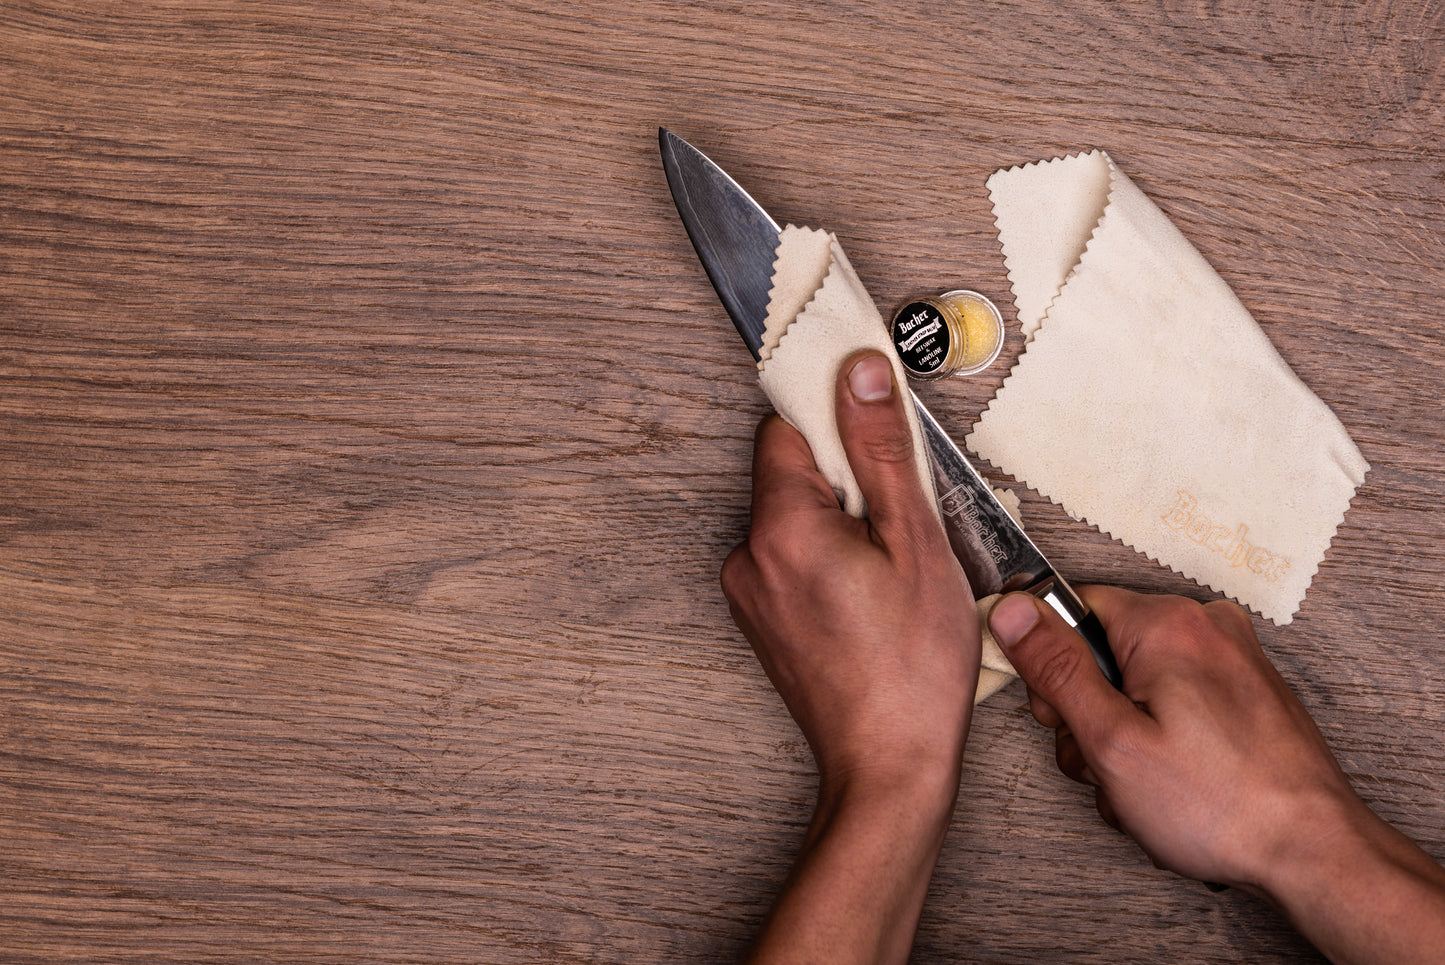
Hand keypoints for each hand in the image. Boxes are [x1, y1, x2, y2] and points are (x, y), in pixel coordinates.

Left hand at [723, 352, 979, 963]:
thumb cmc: (910, 669)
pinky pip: (790, 554)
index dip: (838, 424)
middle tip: (898, 526)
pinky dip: (828, 556)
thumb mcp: (915, 540)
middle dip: (848, 480)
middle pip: (791, 470)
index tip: (878, 439)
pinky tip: (869, 595)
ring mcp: (748, 590)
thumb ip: (881, 448)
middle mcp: (748, 554)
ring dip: (841, 521)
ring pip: (794, 514)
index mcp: (781, 527)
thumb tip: (859, 372)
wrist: (889, 763)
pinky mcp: (759, 615)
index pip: (787, 426)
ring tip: (888, 571)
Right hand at [989, 587, 1444, 963]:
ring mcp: (1230, 657)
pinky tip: (1171, 784)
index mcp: (1167, 623)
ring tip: (1143, 786)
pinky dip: (1161, 739)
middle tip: (1105, 761)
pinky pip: (1174, 699)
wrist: (1312, 852)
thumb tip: (1011, 610)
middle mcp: (1204, 625)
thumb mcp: (1110, 739)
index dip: (1050, 667)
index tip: (1061, 714)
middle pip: (1102, 650)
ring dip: (1123, 737)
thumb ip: (1054, 669)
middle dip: (1089, 713)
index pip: (1068, 607)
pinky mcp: (1245, 690)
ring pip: (1135, 682)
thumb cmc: (1220, 805)